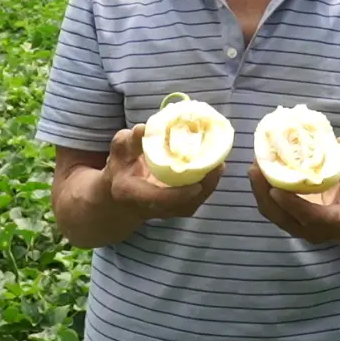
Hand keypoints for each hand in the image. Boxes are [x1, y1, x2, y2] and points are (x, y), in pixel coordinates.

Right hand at [102, 123, 223, 219]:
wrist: (120, 195)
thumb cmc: (121, 167)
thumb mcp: (119, 150)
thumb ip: (129, 141)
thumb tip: (144, 128)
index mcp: (132, 193)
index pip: (158, 199)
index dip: (178, 195)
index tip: (196, 185)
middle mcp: (151, 208)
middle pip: (183, 205)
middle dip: (203, 187)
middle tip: (218, 164)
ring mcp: (166, 212)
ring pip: (193, 204)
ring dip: (209, 185)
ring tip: (220, 163)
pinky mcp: (176, 209)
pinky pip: (195, 200)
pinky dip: (207, 185)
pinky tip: (215, 167)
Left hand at [248, 138, 339, 244]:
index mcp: (336, 223)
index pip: (311, 218)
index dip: (292, 204)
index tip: (275, 188)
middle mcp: (315, 232)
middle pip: (283, 218)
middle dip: (265, 194)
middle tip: (256, 168)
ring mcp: (298, 229)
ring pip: (272, 214)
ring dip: (259, 191)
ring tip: (254, 166)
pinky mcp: (287, 221)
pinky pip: (270, 208)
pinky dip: (261, 191)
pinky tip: (258, 170)